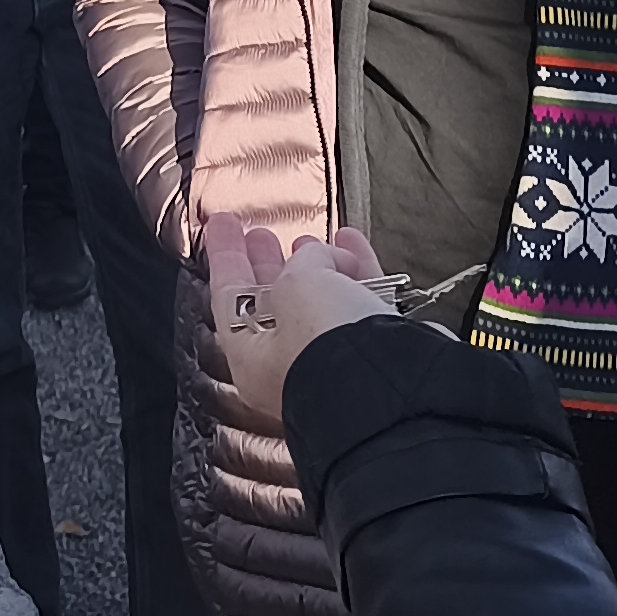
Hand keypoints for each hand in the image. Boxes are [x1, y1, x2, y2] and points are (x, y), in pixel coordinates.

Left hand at [203, 216, 395, 426]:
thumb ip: (302, 261)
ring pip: (321, 305)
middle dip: (269, 266)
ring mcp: (334, 363)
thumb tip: (321, 256)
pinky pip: (360, 306)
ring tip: (315, 240)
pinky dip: (357, 273)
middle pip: (273, 304)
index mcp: (253, 358)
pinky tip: (354, 245)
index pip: (229, 295)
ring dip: (318, 267)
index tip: (221, 224)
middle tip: (262, 236)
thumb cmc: (329, 346)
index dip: (225, 254)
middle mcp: (291, 366)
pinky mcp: (375, 356)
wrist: (395, 391)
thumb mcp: (299, 285)